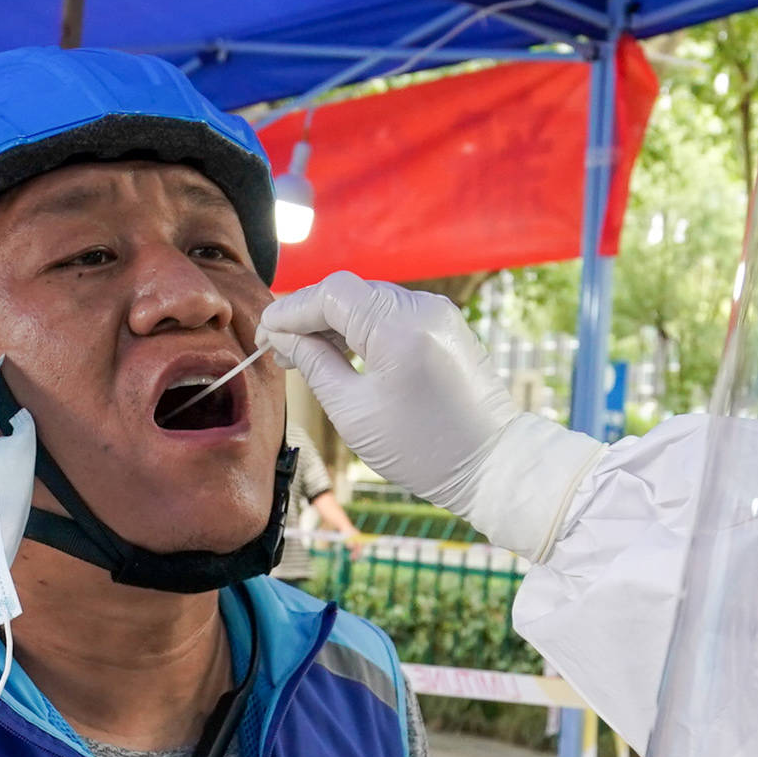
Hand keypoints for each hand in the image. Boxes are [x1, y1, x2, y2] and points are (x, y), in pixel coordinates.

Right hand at [261, 277, 603, 560]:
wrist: (493, 464)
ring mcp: (438, 314)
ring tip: (305, 356)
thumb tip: (286, 338)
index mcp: (399, 327)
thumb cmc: (424, 449)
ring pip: (369, 300)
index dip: (290, 310)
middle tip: (279, 350)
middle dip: (309, 316)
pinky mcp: (445, 326)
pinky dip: (362, 327)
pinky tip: (343, 353)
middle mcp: (422, 308)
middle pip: (348, 292)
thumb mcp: (353, 413)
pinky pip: (392, 313)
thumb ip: (314, 366)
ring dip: (334, 322)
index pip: (329, 294)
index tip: (264, 334)